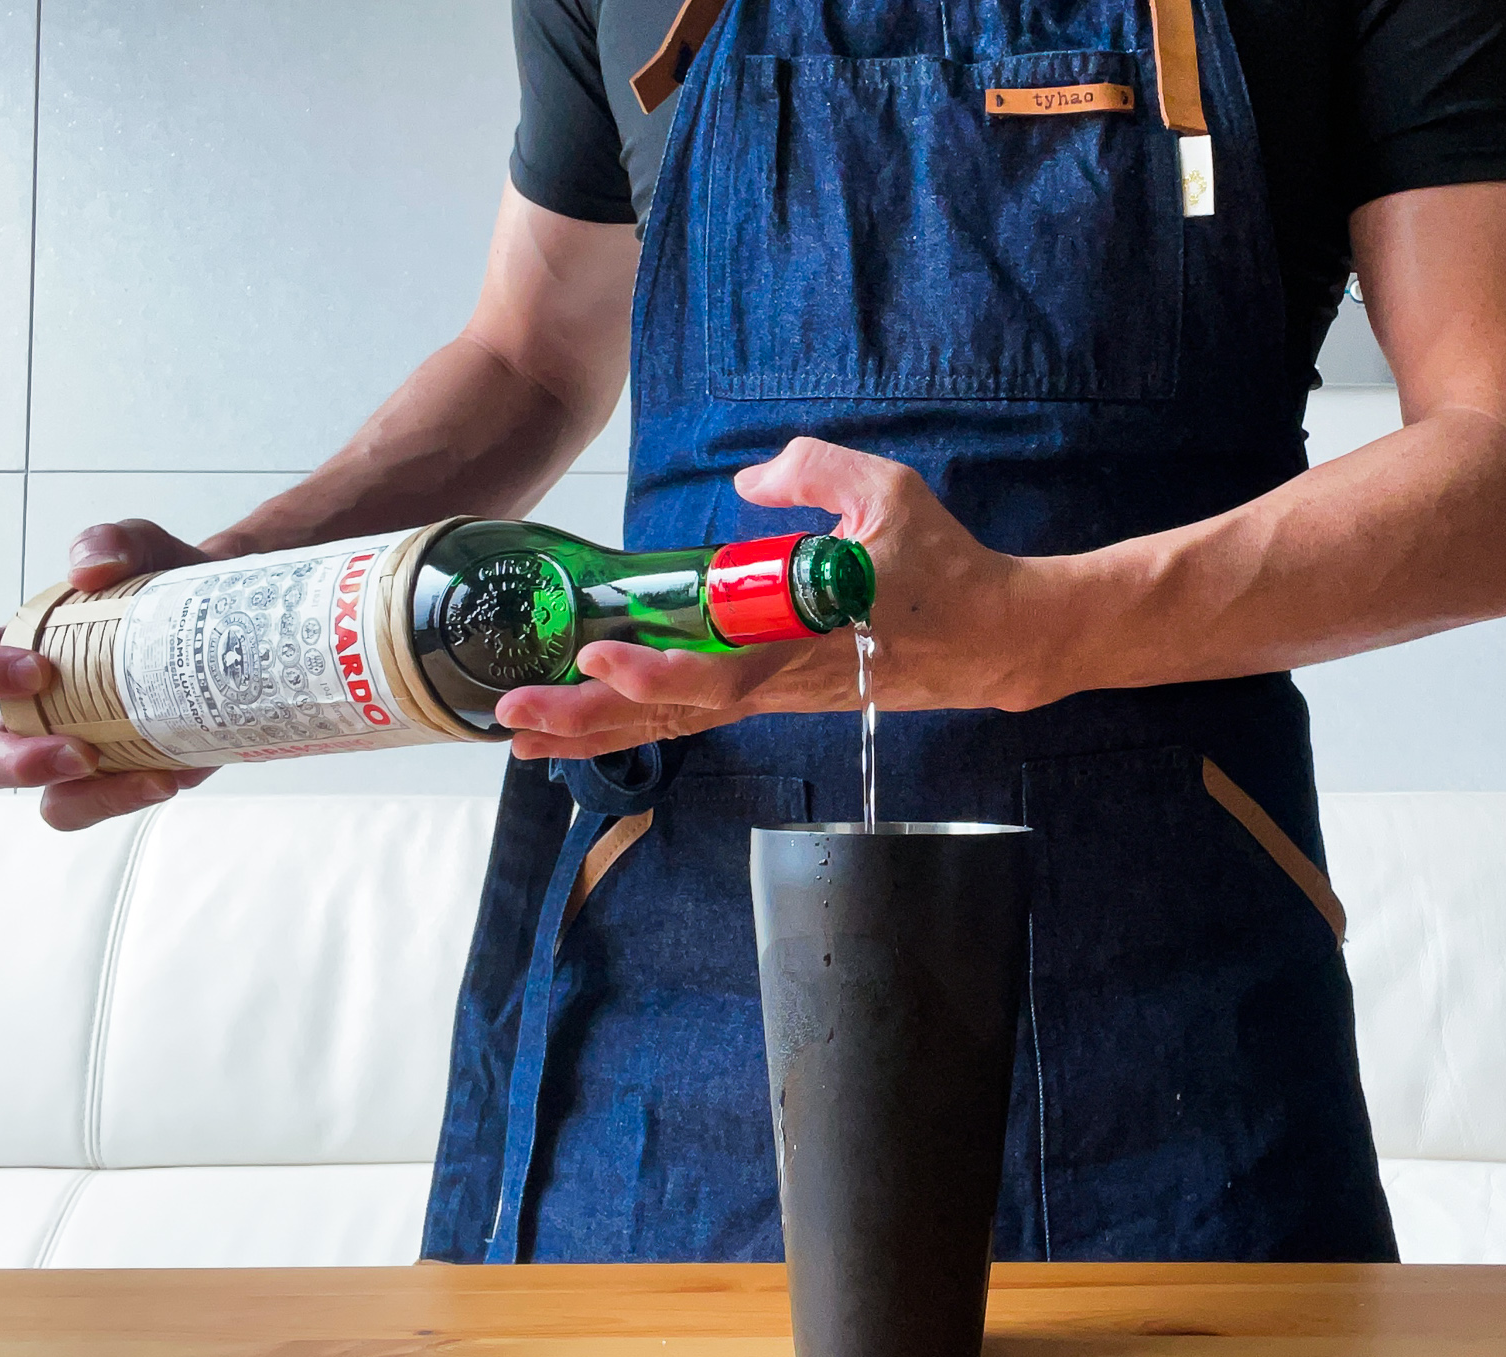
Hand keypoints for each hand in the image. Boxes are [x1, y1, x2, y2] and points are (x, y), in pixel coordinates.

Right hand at [0, 520, 217, 829]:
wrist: (237, 623)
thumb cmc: (168, 588)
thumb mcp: (146, 549)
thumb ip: (116, 542)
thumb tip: (90, 567)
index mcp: (20, 651)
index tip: (38, 672)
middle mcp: (42, 710)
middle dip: (16, 764)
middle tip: (79, 751)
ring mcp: (86, 748)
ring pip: (53, 801)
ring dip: (88, 798)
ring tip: (146, 777)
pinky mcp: (132, 773)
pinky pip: (114, 803)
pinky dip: (138, 796)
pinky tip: (175, 774)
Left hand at [496, 438, 1051, 759]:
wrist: (997, 639)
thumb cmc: (947, 569)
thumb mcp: (889, 493)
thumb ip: (814, 471)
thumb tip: (751, 483)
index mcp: (805, 638)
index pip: (721, 674)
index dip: (655, 676)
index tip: (598, 662)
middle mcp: (780, 681)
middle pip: (674, 714)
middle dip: (587, 720)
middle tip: (508, 718)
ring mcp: (776, 695)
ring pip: (676, 722)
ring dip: (596, 731)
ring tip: (518, 736)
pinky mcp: (777, 695)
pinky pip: (695, 714)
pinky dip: (635, 720)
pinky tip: (586, 725)